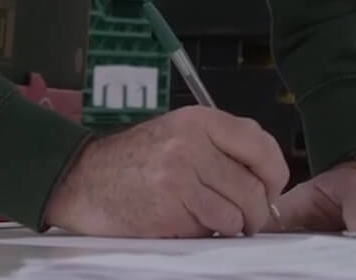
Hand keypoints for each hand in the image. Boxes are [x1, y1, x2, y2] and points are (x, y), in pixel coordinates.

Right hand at [43, 106, 290, 236]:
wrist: (82, 179)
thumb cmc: (133, 160)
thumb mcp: (179, 133)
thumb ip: (221, 145)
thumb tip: (267, 176)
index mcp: (199, 120)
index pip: (261, 147)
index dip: (274, 175)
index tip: (269, 189)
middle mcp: (192, 144)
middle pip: (254, 188)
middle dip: (256, 212)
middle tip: (245, 218)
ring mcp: (180, 177)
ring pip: (237, 215)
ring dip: (232, 226)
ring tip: (212, 220)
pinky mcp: (169, 209)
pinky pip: (210, 230)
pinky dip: (207, 234)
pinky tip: (188, 223)